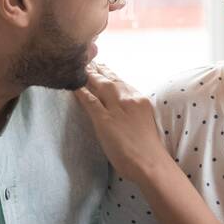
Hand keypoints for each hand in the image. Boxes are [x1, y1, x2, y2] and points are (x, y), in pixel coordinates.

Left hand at [72, 62, 169, 183]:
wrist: (150, 163)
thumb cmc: (149, 151)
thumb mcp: (145, 123)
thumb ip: (134, 113)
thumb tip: (123, 113)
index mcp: (141, 100)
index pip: (122, 82)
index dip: (110, 73)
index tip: (102, 67)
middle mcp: (130, 99)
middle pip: (110, 80)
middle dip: (97, 69)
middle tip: (86, 60)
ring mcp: (117, 108)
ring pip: (99, 85)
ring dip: (88, 75)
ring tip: (77, 67)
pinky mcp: (105, 119)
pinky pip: (90, 100)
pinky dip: (80, 91)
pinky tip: (72, 85)